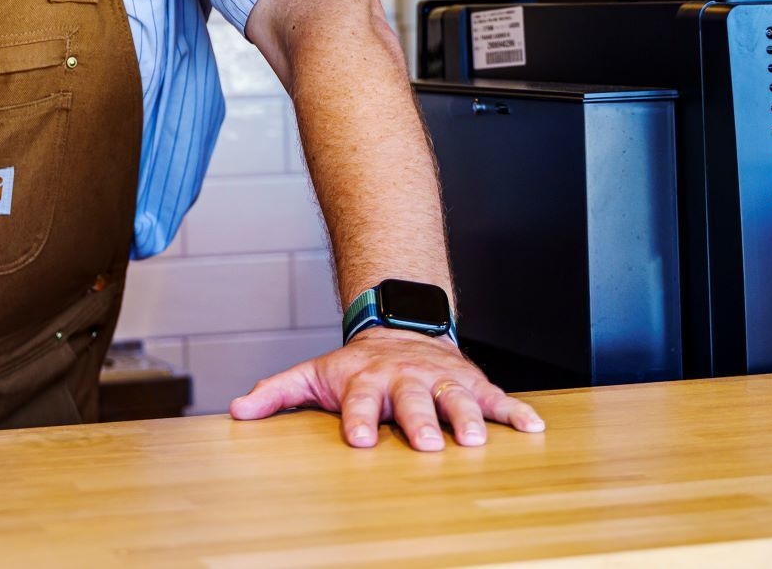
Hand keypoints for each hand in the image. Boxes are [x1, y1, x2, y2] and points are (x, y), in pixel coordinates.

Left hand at [229, 328, 544, 450]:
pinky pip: (497, 397)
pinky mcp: (470, 382)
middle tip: (426, 443)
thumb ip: (277, 392)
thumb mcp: (313, 373)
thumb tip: (237, 410)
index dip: (359, 418)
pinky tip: (534, 430)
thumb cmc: (355, 366)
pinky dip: (517, 412)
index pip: (360, 399)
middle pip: (414, 399)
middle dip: (420, 420)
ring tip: (477, 440)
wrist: (400, 329)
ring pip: (457, 396)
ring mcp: (441, 379)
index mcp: (367, 379)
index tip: (361, 439)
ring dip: (468, 417)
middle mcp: (407, 378)